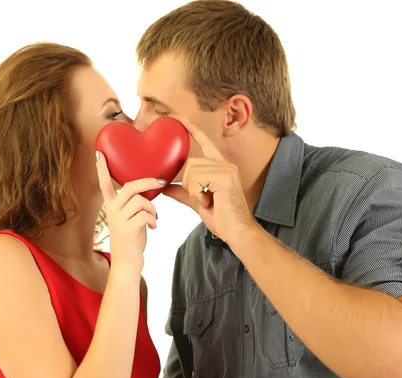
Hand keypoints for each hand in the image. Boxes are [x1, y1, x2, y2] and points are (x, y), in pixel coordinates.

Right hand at [96, 151, 163, 271]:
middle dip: (148, 182)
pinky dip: (153, 219)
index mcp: (111, 206)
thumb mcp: (131, 218)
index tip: (99, 153)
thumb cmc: (132, 239)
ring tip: (154, 218)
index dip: (102, 168)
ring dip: (153, 209)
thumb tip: (150, 189)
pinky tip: (153, 227)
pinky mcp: (127, 229)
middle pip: (130, 187)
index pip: (104, 183)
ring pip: (141, 201)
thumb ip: (134, 203)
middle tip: (161, 182)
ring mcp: (118, 220)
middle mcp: (112, 210)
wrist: (127, 263)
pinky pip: (145, 214)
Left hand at [163, 118, 255, 245]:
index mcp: (221, 168)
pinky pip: (197, 178)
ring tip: (206, 201)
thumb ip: (183, 192)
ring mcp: (227, 169)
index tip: (181, 120)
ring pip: (193, 170)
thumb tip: (165, 186)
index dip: (193, 131)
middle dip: (189, 183)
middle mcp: (226, 165)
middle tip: (201, 199)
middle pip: (192, 162)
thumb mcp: (198, 203)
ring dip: (193, 190)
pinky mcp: (225, 176)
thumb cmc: (222, 219)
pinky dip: (197, 193)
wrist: (237, 232)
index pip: (206, 144)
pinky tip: (209, 201)